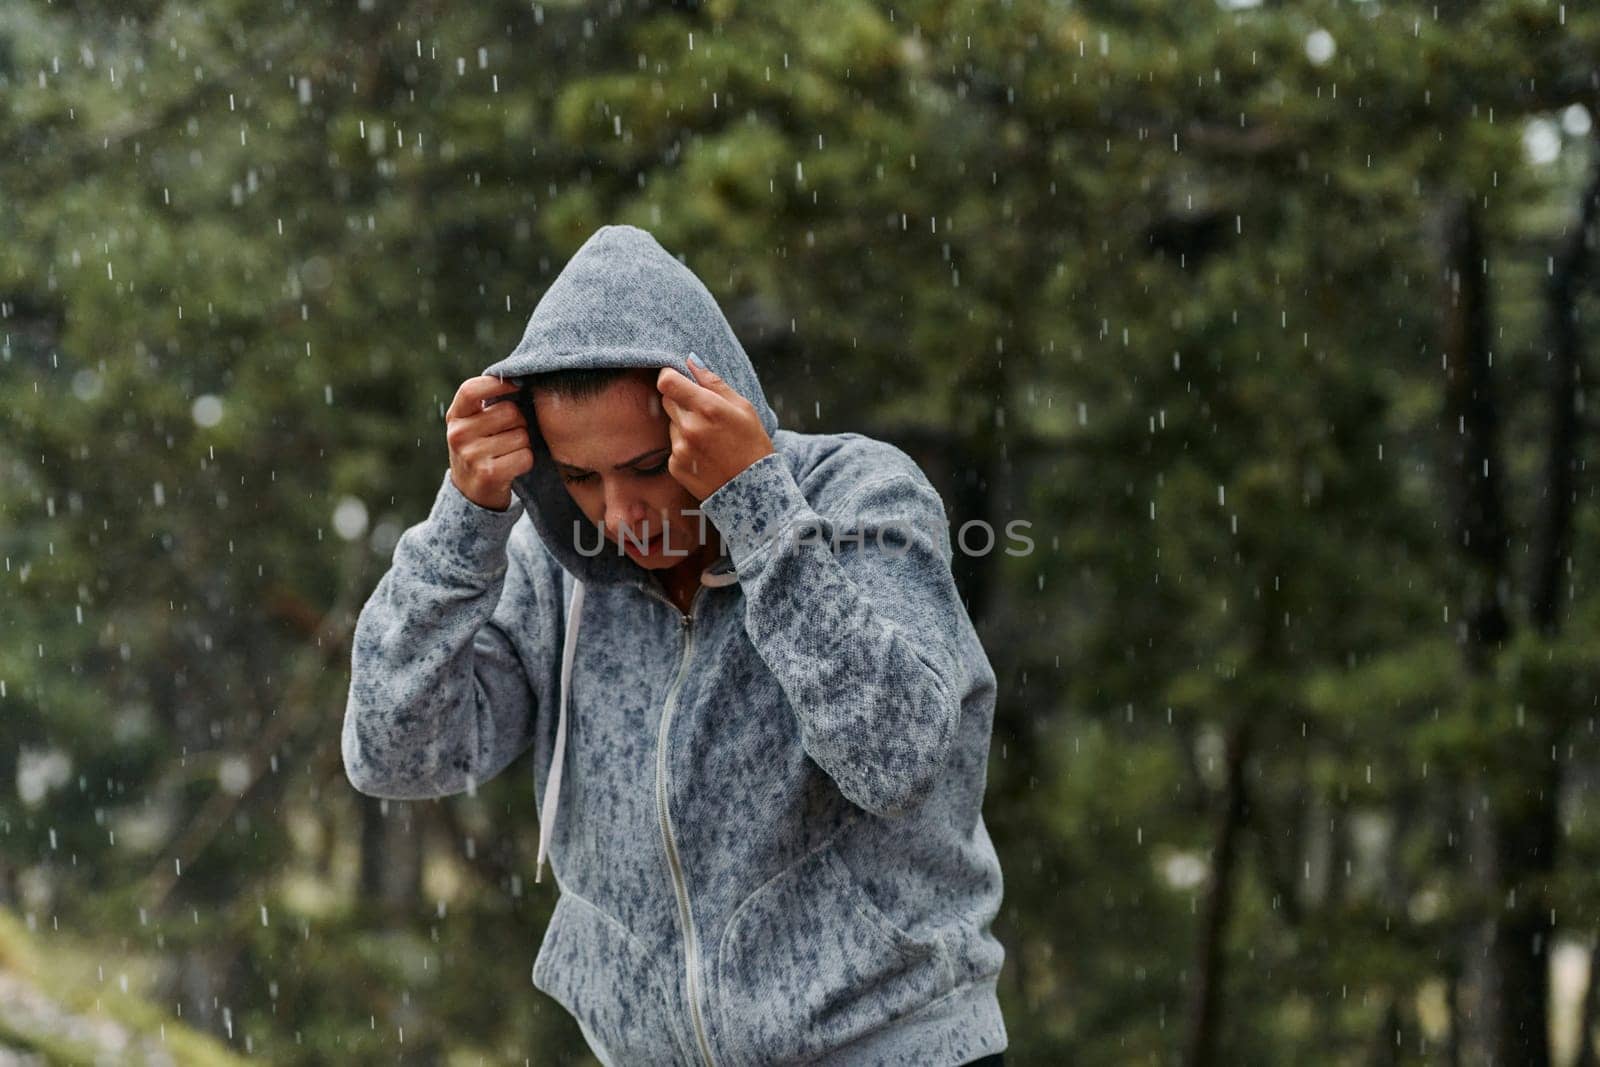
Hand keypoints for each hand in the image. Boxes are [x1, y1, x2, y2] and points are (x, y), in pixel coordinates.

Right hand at [445, 376, 533, 510]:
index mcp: (455, 416)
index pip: (472, 389)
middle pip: (510, 412)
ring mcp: (471, 455)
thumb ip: (488, 403)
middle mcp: (458, 434)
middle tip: (509, 436)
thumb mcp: (474, 424)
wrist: (471, 493)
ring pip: (521, 435)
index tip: (516, 385)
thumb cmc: (481, 449)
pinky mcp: (488, 474)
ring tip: (508, 453)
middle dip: (519, 423)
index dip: (498, 384)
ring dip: (524, 445)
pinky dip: (526, 462)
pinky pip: (525, 456)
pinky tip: (512, 467)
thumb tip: (521, 377)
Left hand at [656, 356, 774, 499]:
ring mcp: (680, 448)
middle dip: (680, 400)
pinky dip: (684, 446)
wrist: (753, 491)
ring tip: (709, 438)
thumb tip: (691, 361)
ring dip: (683, 425)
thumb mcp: (743, 408)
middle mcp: (689, 427)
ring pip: (671, 424)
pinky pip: (673, 446)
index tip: (679, 380)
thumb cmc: (753, 445)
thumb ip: (714, 383)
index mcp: (707, 408)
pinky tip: (704, 455)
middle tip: (703, 412)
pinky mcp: (675, 466)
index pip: (667, 381)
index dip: (670, 377)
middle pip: (666, 400)